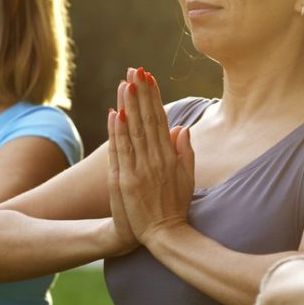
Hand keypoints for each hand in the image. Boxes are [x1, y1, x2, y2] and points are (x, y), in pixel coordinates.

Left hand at [110, 67, 194, 246]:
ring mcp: (140, 169)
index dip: (154, 98)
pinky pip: (121, 151)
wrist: (165, 234)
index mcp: (170, 156)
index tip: (149, 77)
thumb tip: (182, 128)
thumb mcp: (187, 178)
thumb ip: (184, 152)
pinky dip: (118, 131)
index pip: (160, 120)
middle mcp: (156, 159)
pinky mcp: (126, 180)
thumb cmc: (176, 206)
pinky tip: (115, 113)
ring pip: (134, 131)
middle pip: (146, 120)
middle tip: (136, 70)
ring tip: (125, 82)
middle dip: (141, 93)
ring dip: (129, 105)